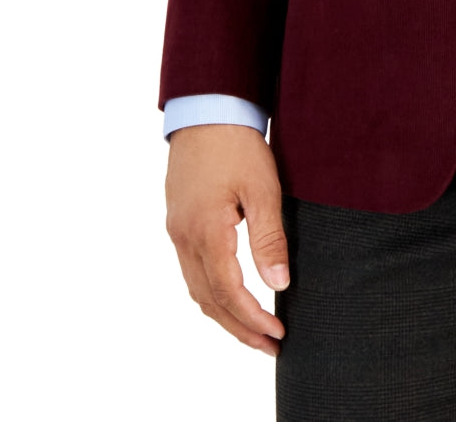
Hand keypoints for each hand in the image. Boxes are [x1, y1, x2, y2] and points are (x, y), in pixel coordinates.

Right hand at [165, 124, 289, 356]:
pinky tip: (230, 297)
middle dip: (239, 328)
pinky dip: (212, 293)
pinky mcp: (178, 222)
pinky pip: (191, 271)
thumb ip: (269, 238)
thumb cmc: (237, 144)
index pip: (228, 291)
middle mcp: (184, 237)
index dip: (252, 317)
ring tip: (253, 331)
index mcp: (206, 231)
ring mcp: (177, 231)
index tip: (277, 333)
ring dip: (224, 315)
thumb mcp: (263, 187)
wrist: (206, 109)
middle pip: (209, 300)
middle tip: (269, 346)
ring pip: (197, 289)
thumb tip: (278, 284)